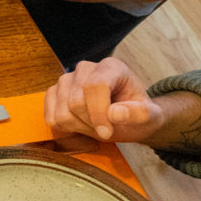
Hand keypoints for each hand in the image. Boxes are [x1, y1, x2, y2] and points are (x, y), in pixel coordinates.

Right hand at [44, 58, 166, 142]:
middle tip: (106, 129)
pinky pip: (51, 117)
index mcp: (111, 67)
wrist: (125, 116)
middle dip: (90, 122)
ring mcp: (66, 80)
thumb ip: (139, 113)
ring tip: (94, 125)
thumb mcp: (150, 116)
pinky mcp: (53, 93)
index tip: (107, 133)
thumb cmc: (136, 113)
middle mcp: (85, 68)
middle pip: (75, 102)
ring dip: (79, 127)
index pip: (95, 86)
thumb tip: (115, 113)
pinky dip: (65, 128)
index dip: (98, 113)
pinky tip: (80, 124)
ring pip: (61, 112)